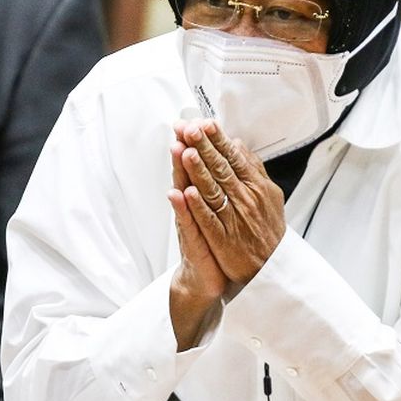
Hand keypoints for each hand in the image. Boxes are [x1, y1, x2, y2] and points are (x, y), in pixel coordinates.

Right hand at [168, 133, 226, 349]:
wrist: (207, 279)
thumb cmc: (216, 244)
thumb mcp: (219, 211)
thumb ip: (218, 184)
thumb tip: (224, 156)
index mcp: (204, 198)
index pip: (200, 166)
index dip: (198, 144)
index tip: (195, 121)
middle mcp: (194, 208)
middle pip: (189, 173)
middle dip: (187, 150)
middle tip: (183, 127)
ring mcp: (191, 224)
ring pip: (184, 193)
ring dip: (180, 172)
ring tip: (178, 150)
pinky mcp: (193, 243)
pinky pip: (187, 224)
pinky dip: (181, 209)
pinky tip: (177, 195)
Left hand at [178, 118, 285, 284]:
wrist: (272, 266)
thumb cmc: (267, 229)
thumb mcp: (269, 194)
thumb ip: (253, 168)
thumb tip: (238, 144)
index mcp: (255, 186)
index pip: (233, 157)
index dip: (217, 139)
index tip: (204, 123)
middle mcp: (245, 199)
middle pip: (221, 168)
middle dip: (204, 147)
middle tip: (190, 129)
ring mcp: (234, 219)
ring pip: (213, 190)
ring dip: (199, 171)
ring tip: (186, 152)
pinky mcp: (223, 239)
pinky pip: (209, 220)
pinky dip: (198, 206)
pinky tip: (187, 192)